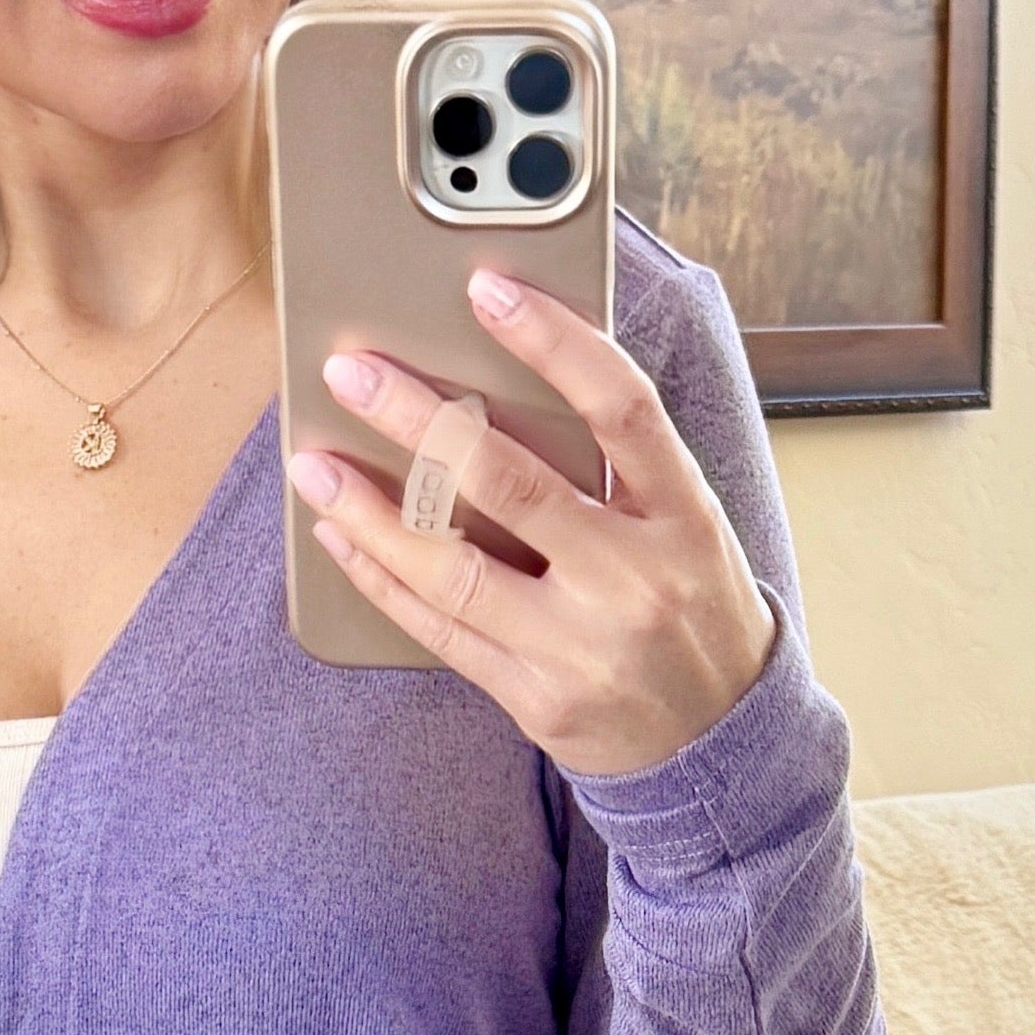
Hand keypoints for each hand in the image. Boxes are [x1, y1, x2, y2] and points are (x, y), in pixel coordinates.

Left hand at [287, 270, 777, 781]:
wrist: (720, 746)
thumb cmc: (690, 609)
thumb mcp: (687, 527)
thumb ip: (619, 464)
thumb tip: (506, 377)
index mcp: (686, 516)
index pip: (621, 408)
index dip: (554, 341)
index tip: (487, 287)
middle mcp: (634, 579)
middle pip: (512, 483)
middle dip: (419, 420)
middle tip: (351, 371)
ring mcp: (580, 647)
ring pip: (452, 568)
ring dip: (371, 510)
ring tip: (314, 463)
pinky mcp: (534, 698)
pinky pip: (438, 631)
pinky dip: (379, 579)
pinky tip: (339, 536)